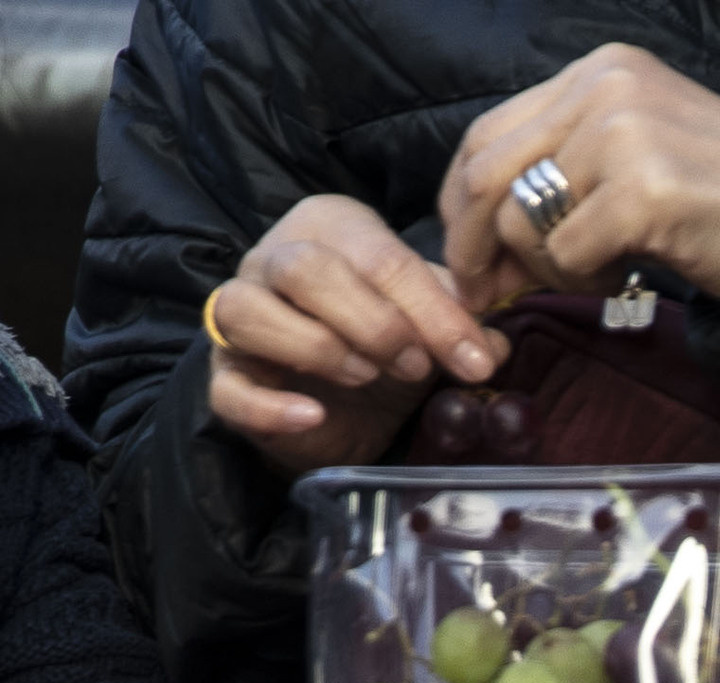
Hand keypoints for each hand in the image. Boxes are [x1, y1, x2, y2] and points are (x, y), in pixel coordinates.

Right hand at [203, 193, 504, 472]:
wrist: (342, 408)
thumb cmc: (383, 344)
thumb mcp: (427, 325)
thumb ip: (458, 324)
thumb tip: (495, 344)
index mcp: (328, 229)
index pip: (377, 256)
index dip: (432, 310)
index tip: (475, 359)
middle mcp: (272, 260)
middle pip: (304, 268)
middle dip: (373, 322)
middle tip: (416, 366)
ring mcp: (238, 315)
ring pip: (247, 311)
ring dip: (317, 347)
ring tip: (365, 377)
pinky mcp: (224, 377)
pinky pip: (228, 387)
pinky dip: (269, 406)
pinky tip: (313, 417)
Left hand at [441, 45, 719, 315]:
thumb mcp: (639, 156)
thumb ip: (564, 172)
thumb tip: (481, 240)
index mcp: (600, 71)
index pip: (489, 132)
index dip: (463, 203)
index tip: (470, 257)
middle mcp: (605, 87)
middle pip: (488, 172)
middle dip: (475, 246)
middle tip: (487, 295)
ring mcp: (625, 135)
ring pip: (522, 218)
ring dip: (544, 269)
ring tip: (597, 273)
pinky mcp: (644, 190)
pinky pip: (567, 254)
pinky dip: (587, 280)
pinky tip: (629, 273)